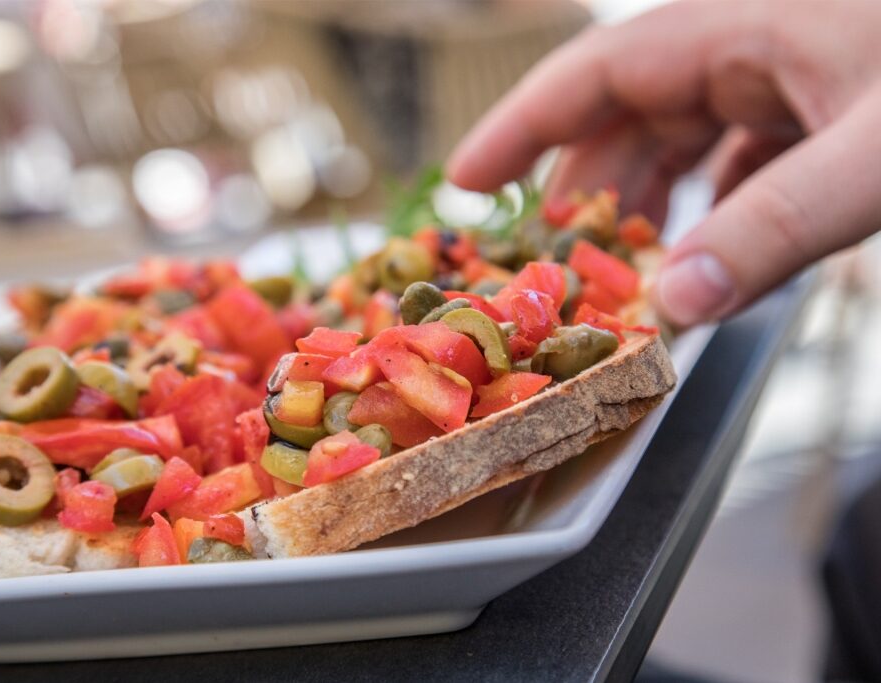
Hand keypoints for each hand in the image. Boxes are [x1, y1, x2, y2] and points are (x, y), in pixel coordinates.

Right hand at [447, 0, 880, 325]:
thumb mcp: (879, 155)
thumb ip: (772, 230)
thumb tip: (673, 309)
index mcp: (740, 23)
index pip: (593, 73)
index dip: (519, 127)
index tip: (462, 181)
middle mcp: (754, 40)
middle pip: (631, 114)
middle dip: (586, 188)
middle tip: (551, 264)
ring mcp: (794, 73)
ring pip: (689, 139)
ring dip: (654, 207)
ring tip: (627, 271)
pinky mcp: (831, 105)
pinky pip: (748, 158)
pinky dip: (721, 209)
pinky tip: (720, 253)